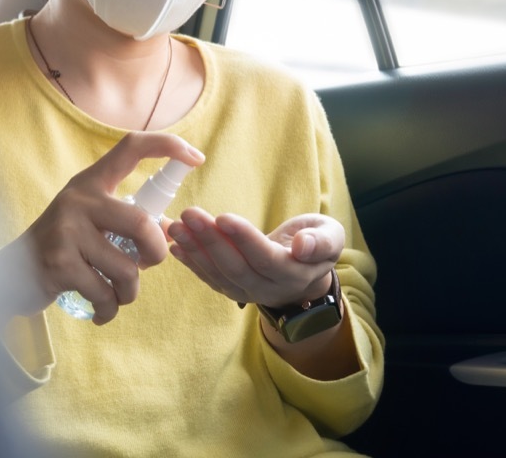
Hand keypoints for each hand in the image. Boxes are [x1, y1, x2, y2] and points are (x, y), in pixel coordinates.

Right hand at [0, 132, 204, 325]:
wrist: (6, 275)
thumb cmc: (61, 247)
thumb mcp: (88, 220)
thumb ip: (125, 219)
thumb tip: (170, 228)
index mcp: (91, 183)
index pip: (131, 148)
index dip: (167, 146)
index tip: (195, 157)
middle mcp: (78, 200)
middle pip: (142, 223)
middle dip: (156, 254)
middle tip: (147, 266)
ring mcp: (66, 231)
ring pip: (127, 268)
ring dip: (130, 292)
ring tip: (116, 295)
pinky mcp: (58, 264)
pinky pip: (105, 294)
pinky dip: (110, 310)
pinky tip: (101, 312)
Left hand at [167, 210, 342, 307]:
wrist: (306, 269)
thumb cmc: (318, 242)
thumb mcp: (331, 236)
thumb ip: (322, 241)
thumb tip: (303, 246)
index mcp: (294, 273)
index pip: (265, 258)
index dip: (244, 239)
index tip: (223, 217)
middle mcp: (268, 288)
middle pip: (236, 266)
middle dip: (210, 240)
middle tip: (189, 214)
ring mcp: (248, 292)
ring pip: (218, 273)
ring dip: (194, 249)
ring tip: (174, 226)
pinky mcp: (233, 288)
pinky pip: (210, 278)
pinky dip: (191, 262)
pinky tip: (175, 245)